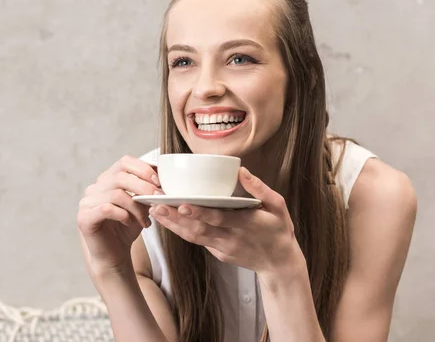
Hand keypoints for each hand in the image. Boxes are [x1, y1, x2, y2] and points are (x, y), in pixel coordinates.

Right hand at [78, 155, 162, 275]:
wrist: (114, 255)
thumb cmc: (127, 228)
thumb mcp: (141, 205)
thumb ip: (147, 190)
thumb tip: (162, 177)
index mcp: (108, 179)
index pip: (124, 162)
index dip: (143, 169)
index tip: (159, 182)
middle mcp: (95, 187)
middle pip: (120, 176)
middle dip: (144, 187)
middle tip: (158, 200)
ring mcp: (87, 202)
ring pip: (116, 194)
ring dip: (136, 207)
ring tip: (146, 219)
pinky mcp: (84, 218)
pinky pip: (106, 209)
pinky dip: (123, 215)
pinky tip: (130, 223)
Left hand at [149, 166, 299, 274]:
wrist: (280, 264)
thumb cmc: (279, 230)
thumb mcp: (278, 207)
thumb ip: (260, 189)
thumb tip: (241, 171)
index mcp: (246, 224)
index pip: (219, 218)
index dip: (200, 212)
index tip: (182, 203)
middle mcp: (231, 238)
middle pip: (199, 229)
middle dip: (176, 217)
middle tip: (156, 205)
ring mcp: (223, 248)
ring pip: (194, 237)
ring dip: (173, 225)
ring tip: (155, 211)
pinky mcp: (218, 254)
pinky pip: (197, 242)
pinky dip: (181, 231)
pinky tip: (168, 221)